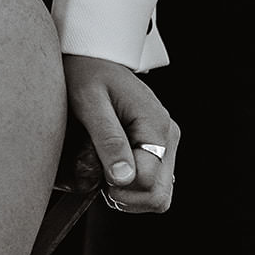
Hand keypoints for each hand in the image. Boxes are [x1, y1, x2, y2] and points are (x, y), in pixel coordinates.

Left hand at [63, 54, 178, 212]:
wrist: (91, 57)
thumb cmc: (86, 74)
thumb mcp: (89, 103)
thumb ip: (108, 139)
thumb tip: (123, 178)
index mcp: (155, 125)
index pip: (149, 182)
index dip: (121, 188)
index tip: (97, 175)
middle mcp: (168, 135)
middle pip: (160, 195)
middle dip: (127, 197)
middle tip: (100, 182)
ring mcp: (165, 142)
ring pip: (159, 195)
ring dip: (130, 195)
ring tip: (104, 175)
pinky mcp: (158, 147)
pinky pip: (153, 183)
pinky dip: (133, 188)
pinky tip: (113, 171)